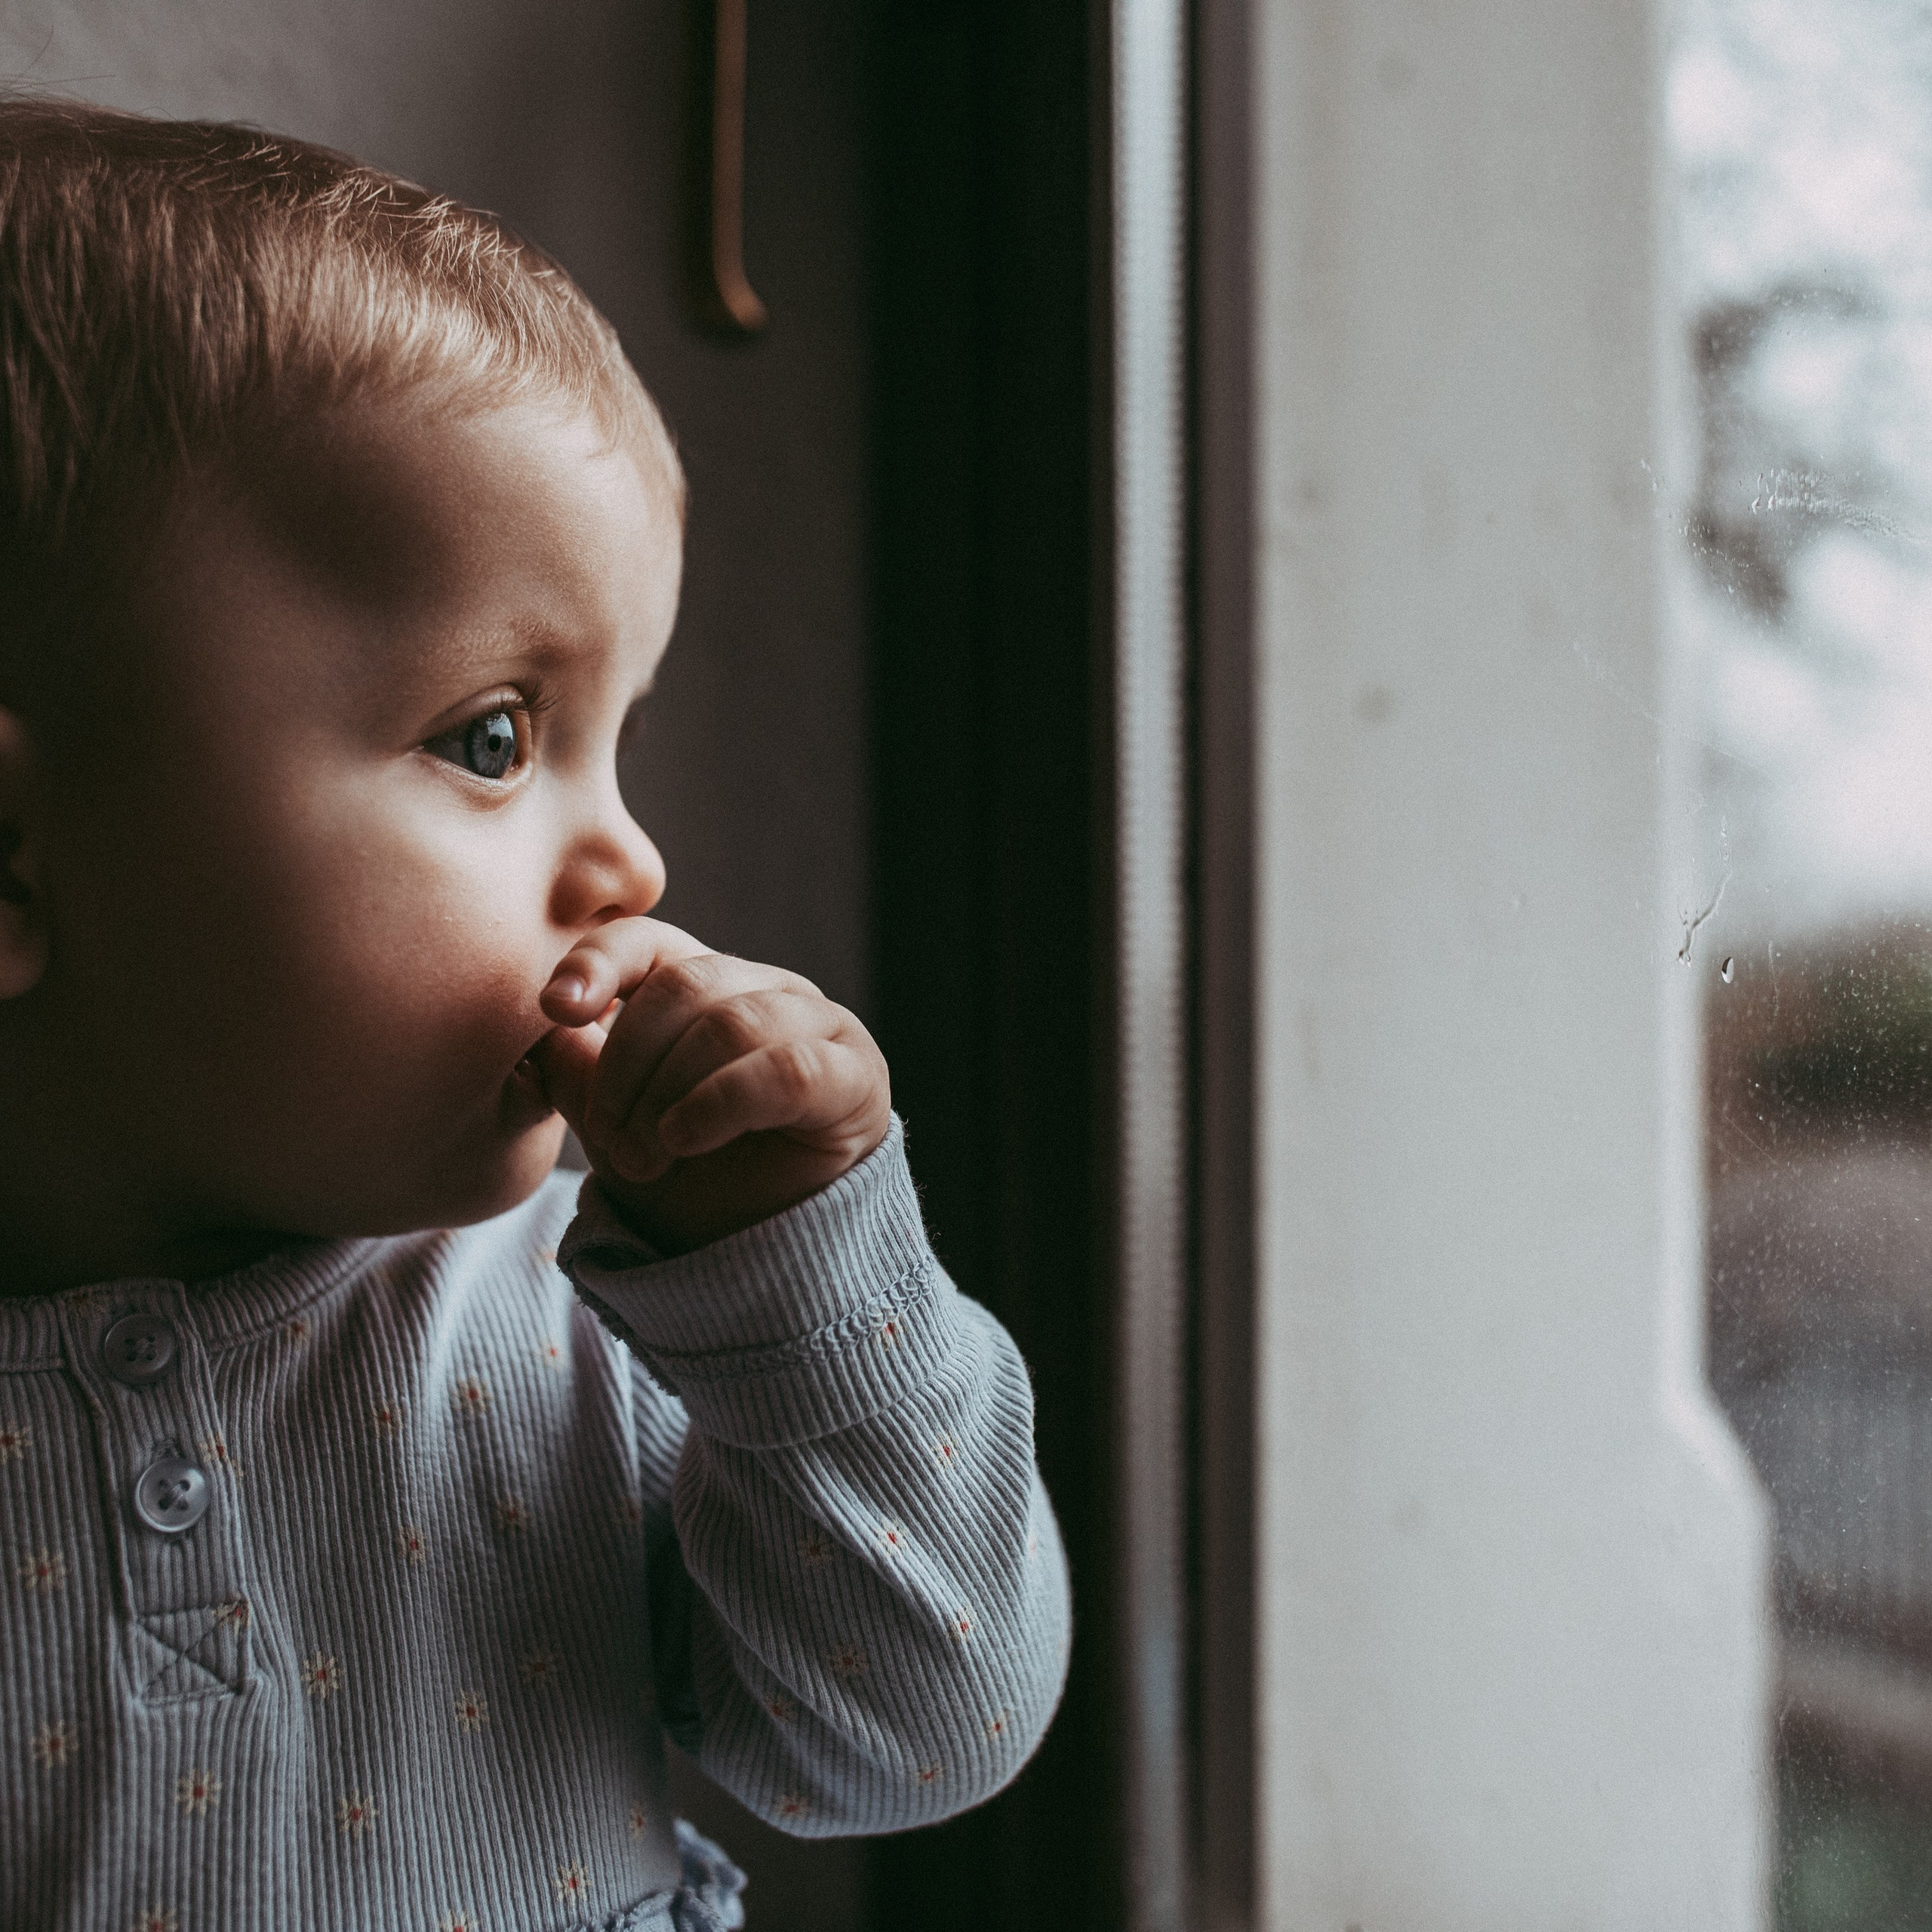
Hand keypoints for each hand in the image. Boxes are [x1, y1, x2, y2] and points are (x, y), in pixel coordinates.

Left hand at [525, 918, 889, 1251]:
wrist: (760, 1263)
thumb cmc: (694, 1183)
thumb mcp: (615, 1125)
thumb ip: (577, 1071)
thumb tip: (537, 1027)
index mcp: (708, 986)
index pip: (650, 941)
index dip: (597, 962)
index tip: (555, 1009)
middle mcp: (769, 991)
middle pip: (684, 985)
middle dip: (629, 1066)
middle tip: (609, 1138)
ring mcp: (821, 1026)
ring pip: (730, 1025)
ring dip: (669, 1096)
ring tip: (646, 1156)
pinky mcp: (857, 1077)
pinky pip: (786, 1070)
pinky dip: (721, 1103)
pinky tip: (686, 1139)